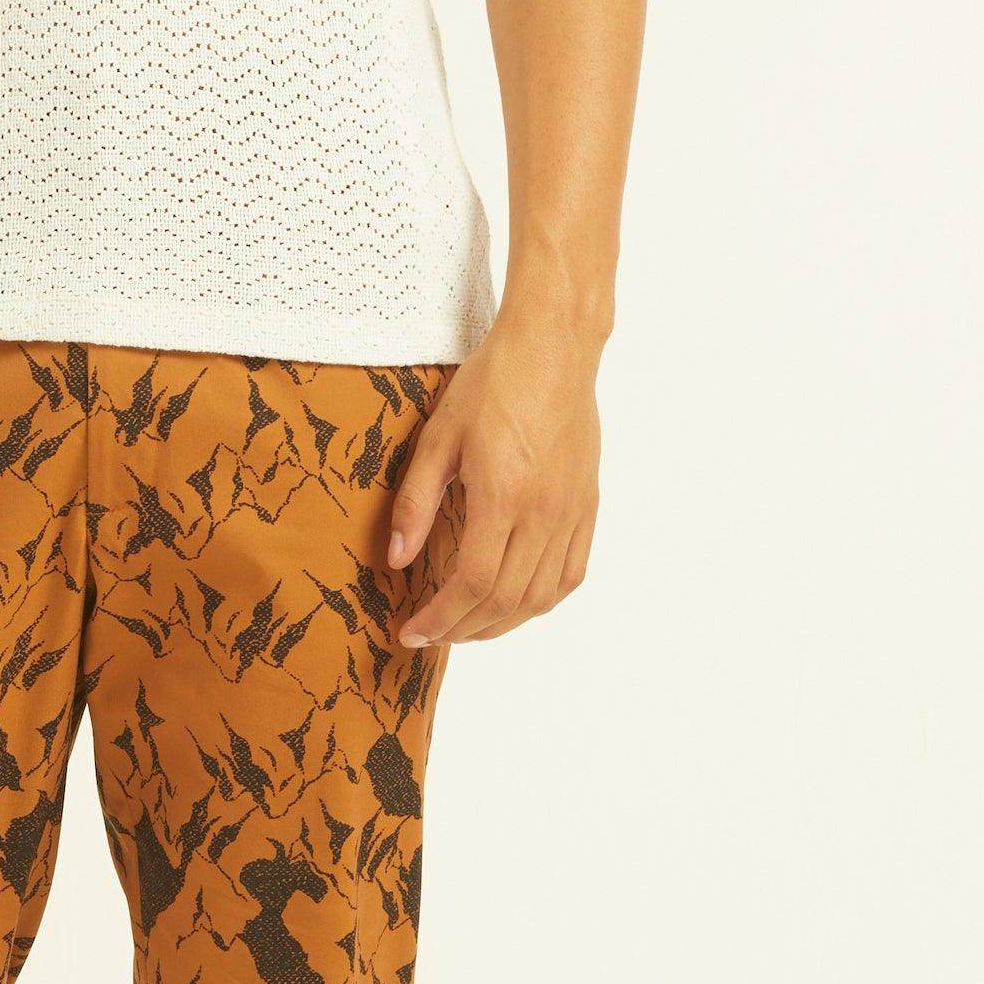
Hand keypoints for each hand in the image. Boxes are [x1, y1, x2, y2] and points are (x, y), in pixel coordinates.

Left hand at [384, 317, 604, 648]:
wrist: (553, 349)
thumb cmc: (491, 384)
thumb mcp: (438, 437)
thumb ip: (416, 503)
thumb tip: (396, 558)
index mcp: (502, 495)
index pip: (472, 583)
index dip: (440, 618)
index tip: (412, 632)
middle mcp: (543, 512)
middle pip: (505, 599)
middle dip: (463, 629)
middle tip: (431, 634)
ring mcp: (571, 512)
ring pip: (540, 596)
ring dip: (500, 623)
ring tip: (465, 627)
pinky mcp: (586, 506)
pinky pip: (570, 574)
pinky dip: (540, 601)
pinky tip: (513, 604)